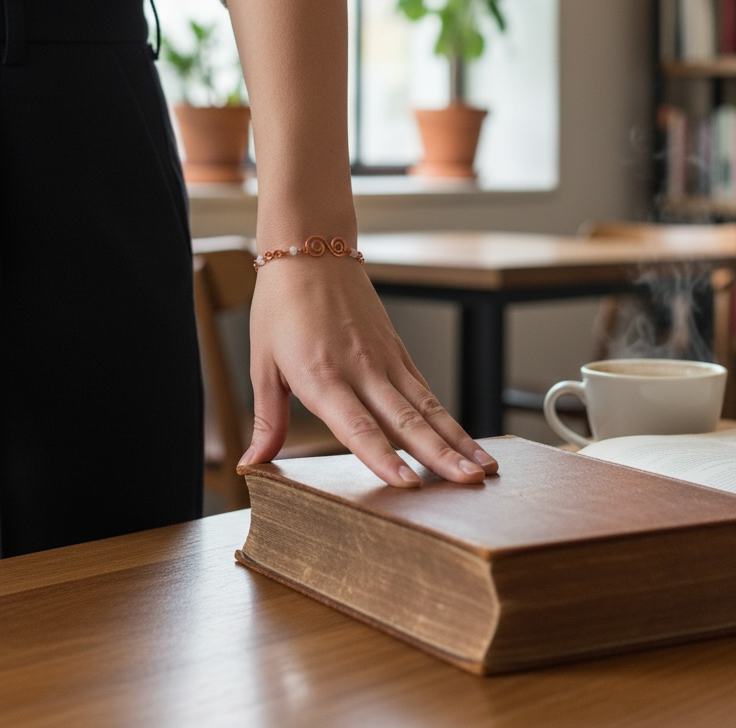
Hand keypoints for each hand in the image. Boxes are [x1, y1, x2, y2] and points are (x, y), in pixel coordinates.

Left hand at [238, 258, 498, 486]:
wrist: (311, 249)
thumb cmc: (281, 306)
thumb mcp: (263, 364)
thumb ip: (267, 420)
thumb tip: (252, 465)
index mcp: (322, 376)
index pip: (357, 426)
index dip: (383, 458)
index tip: (409, 485)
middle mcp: (360, 369)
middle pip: (406, 421)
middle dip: (441, 456)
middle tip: (470, 483)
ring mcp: (384, 359)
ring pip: (427, 407)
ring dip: (458, 440)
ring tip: (484, 469)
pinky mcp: (397, 350)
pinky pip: (425, 391)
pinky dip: (448, 419)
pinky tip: (468, 442)